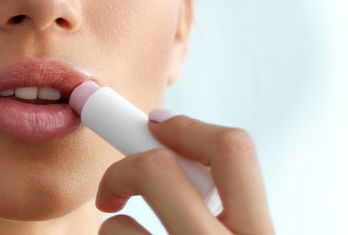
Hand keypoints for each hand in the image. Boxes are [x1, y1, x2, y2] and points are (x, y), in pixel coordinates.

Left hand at [96, 110, 273, 233]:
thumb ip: (226, 209)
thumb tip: (171, 142)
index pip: (232, 149)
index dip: (187, 126)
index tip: (156, 123)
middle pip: (157, 169)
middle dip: (128, 165)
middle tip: (117, 180)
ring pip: (120, 218)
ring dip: (115, 219)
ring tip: (123, 230)